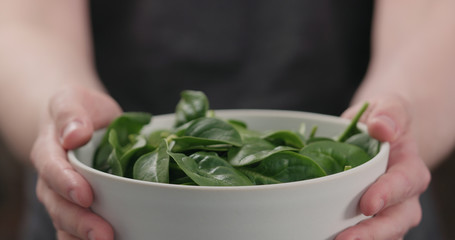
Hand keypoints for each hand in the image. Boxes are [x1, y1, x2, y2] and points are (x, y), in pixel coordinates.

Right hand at [30, 85, 121, 239]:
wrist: (81, 124)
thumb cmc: (79, 111)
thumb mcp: (72, 99)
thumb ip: (71, 113)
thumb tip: (74, 134)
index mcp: (49, 151)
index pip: (52, 169)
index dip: (66, 184)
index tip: (85, 195)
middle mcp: (53, 179)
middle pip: (59, 205)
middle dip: (80, 221)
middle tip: (103, 234)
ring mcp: (65, 196)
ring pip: (67, 222)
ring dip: (84, 236)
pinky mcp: (81, 206)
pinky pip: (78, 228)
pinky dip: (88, 238)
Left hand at [336, 96, 430, 239]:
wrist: (378, 136)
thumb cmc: (383, 121)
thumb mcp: (388, 106)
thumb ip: (389, 113)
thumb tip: (381, 127)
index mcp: (409, 168)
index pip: (404, 184)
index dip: (386, 195)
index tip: (367, 205)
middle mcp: (403, 196)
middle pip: (396, 220)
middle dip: (372, 233)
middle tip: (345, 239)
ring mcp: (386, 211)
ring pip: (382, 234)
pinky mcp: (368, 219)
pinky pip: (364, 234)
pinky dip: (349, 237)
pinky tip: (324, 237)